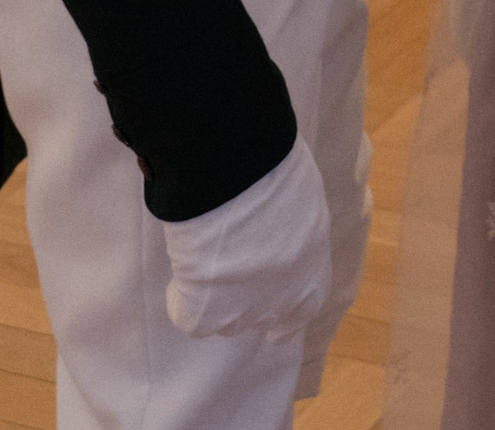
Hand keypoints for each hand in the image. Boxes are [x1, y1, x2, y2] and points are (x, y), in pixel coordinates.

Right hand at [163, 138, 333, 342]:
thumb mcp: (301, 201)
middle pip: (261, 316)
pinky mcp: (206, 314)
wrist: (236, 175)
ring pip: (225, 322)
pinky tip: (184, 266)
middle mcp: (283, 296)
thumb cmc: (274, 169)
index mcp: (313, 265)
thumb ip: (294, 230)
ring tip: (206, 260)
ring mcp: (244, 311)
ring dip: (216, 298)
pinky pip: (188, 316)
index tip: (275, 326)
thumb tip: (279, 233)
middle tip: (229, 274)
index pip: (305, 308)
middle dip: (248, 301)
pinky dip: (181, 298)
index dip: (288, 315)